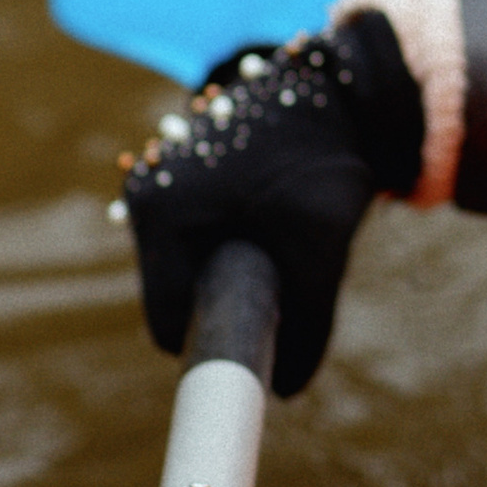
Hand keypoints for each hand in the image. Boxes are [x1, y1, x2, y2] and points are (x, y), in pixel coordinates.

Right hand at [116, 9, 423, 396]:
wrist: (340, 94)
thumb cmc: (325, 169)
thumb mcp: (321, 253)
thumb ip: (308, 327)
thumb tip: (288, 392)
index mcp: (162, 213)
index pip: (167, 319)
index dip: (211, 343)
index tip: (254, 345)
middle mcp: (146, 189)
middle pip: (173, 290)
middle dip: (220, 301)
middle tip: (276, 286)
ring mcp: (157, 174)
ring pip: (183, 262)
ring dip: (222, 270)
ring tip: (274, 247)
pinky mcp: (177, 166)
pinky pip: (192, 232)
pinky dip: (224, 240)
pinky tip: (264, 223)